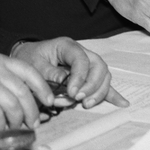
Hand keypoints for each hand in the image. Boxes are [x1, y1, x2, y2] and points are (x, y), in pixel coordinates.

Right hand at [0, 52, 53, 132]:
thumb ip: (9, 83)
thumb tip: (33, 103)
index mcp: (0, 60)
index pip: (29, 71)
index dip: (43, 87)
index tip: (49, 101)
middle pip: (23, 91)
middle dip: (32, 110)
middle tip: (33, 123)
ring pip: (12, 104)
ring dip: (17, 120)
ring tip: (15, 126)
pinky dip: (1, 125)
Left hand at [10, 37, 127, 110]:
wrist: (26, 57)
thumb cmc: (29, 59)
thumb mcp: (34, 64)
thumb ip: (50, 73)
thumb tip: (66, 84)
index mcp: (67, 45)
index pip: (81, 59)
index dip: (80, 77)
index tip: (71, 93)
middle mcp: (80, 53)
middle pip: (98, 66)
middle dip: (92, 85)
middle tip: (79, 99)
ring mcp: (86, 64)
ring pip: (103, 75)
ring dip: (99, 91)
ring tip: (86, 104)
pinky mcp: (87, 76)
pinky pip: (103, 84)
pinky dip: (111, 94)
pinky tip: (122, 103)